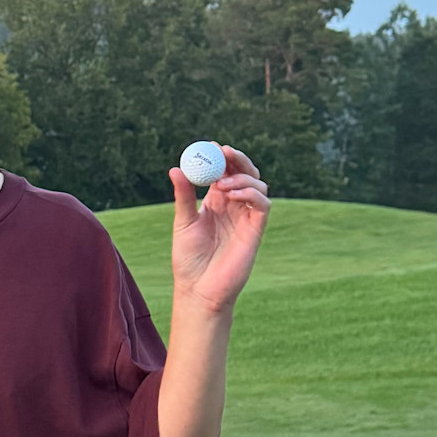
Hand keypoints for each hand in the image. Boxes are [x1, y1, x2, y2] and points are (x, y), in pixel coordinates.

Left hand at [168, 145, 269, 312]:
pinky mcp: (255, 230)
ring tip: (222, 185)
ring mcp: (246, 217)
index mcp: (215, 202)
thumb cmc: (189, 259)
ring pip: (257, 184)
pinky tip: (233, 194)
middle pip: (244, 173)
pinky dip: (251, 193)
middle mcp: (233, 206)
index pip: (223, 172)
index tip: (210, 146)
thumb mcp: (183, 223)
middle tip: (224, 152)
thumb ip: (183, 196)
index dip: (220, 157)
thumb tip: (175, 169)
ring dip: (242, 177)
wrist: (198, 289)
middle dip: (236, 159)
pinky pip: (262, 204)